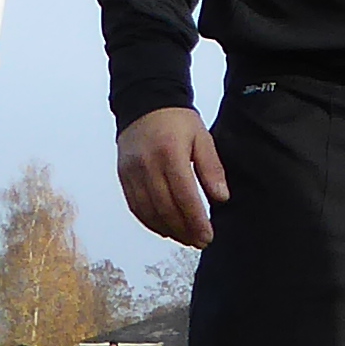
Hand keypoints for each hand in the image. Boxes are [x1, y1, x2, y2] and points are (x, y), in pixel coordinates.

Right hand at [118, 106, 232, 249]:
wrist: (144, 104)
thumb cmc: (177, 121)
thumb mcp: (202, 138)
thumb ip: (211, 168)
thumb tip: (221, 198)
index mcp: (170, 154)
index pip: (184, 196)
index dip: (195, 220)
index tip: (207, 235)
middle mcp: (147, 165)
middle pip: (165, 208)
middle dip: (184, 230)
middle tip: (199, 241)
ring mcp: (131, 171)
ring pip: (148, 211)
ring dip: (168, 230)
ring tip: (185, 238)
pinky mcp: (123, 175)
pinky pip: (135, 206)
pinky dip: (150, 222)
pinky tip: (165, 229)